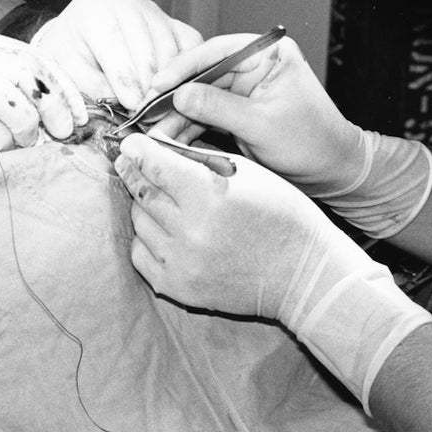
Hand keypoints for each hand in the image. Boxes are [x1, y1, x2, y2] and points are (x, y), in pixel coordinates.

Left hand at [31, 0, 201, 111]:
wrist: (77, 39)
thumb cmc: (70, 57)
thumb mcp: (69, 72)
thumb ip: (94, 87)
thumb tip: (130, 105)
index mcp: (93, 9)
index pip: (117, 49)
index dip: (127, 84)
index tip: (132, 109)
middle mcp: (125, 1)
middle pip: (148, 51)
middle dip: (148, 89)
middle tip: (147, 116)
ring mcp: (151, 8)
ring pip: (171, 50)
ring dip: (169, 84)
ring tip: (158, 110)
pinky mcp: (171, 20)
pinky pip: (191, 45)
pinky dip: (187, 70)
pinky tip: (174, 92)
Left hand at [114, 133, 431, 406]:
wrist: (303, 274)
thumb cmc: (279, 213)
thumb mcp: (245, 171)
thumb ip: (196, 157)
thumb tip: (152, 146)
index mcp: (209, 195)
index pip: (153, 165)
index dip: (137, 150)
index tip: (130, 143)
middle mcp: (191, 231)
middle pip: (141, 192)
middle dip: (133, 172)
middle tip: (128, 161)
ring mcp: (182, 263)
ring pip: (139, 222)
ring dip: (144, 206)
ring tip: (160, 197)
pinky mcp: (179, 288)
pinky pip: (141, 255)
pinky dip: (147, 238)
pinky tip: (162, 228)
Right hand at [147, 33, 362, 192]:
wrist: (332, 171)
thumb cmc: (312, 142)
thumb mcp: (261, 125)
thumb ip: (218, 107)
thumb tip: (180, 94)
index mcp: (267, 54)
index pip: (216, 51)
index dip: (183, 67)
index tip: (158, 83)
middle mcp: (253, 66)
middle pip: (202, 74)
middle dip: (175, 96)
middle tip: (147, 111)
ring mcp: (243, 89)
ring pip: (200, 96)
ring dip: (177, 115)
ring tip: (153, 131)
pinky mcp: (237, 110)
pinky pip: (205, 114)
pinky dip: (188, 127)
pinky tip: (168, 138)